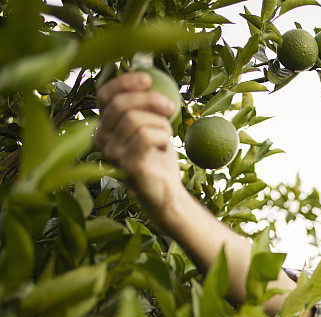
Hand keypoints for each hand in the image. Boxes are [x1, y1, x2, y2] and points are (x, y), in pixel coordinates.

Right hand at [94, 71, 183, 224]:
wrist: (166, 191)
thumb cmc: (159, 158)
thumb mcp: (152, 125)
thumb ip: (145, 106)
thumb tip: (149, 73)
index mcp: (104, 126)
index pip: (104, 95)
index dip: (124, 82)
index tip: (148, 78)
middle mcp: (101, 139)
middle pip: (120, 105)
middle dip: (149, 100)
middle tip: (170, 106)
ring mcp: (111, 153)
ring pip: (135, 120)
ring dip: (160, 123)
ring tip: (167, 135)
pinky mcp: (126, 164)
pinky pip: (145, 137)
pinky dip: (162, 136)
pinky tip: (165, 147)